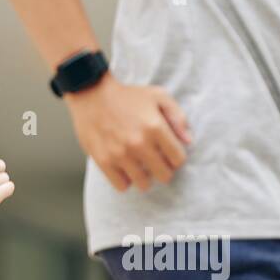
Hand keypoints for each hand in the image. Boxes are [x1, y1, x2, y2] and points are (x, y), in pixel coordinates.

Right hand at [66, 74, 190, 191]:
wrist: (91, 93)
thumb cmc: (127, 95)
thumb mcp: (158, 96)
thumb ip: (178, 116)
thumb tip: (188, 141)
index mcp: (155, 127)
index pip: (178, 159)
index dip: (176, 157)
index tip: (168, 153)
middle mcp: (139, 143)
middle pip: (164, 175)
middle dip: (163, 169)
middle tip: (155, 161)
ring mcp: (120, 154)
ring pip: (144, 184)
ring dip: (144, 177)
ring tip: (139, 165)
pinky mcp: (103, 161)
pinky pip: (122, 186)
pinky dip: (125, 180)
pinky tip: (124, 169)